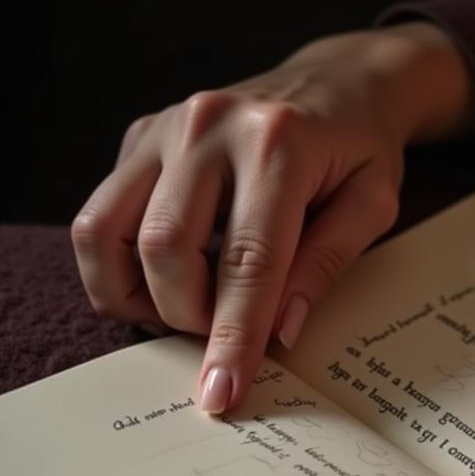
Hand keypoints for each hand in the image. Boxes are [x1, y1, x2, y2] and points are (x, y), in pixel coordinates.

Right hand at [72, 23, 474, 412]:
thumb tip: (279, 332)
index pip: (248, 262)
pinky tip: (170, 277)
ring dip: (138, 297)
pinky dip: (122, 267)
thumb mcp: (373, 204)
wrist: (336, 82)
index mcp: (277, 144)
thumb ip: (327, 263)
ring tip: (187, 310)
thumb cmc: (360, 150)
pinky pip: (100, 216)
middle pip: (165, 251)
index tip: (223, 393)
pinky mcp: (137, 136)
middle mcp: (207, 127)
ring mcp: (162, 127)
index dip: (233, 337)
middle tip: (225, 335)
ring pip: (105, 233)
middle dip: (189, 319)